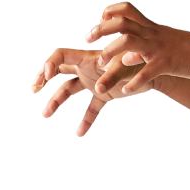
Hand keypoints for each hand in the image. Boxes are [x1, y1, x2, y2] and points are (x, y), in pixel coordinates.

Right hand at [31, 47, 154, 137]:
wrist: (155, 72)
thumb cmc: (140, 63)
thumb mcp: (126, 67)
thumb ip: (112, 75)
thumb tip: (98, 88)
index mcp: (88, 58)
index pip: (61, 56)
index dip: (50, 64)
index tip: (46, 77)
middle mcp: (87, 68)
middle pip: (59, 72)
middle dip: (43, 79)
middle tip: (34, 90)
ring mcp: (93, 82)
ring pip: (69, 91)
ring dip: (56, 101)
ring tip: (45, 115)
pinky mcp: (104, 95)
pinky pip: (91, 108)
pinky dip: (86, 120)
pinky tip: (80, 133)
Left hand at [84, 0, 189, 93]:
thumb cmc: (187, 49)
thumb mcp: (163, 43)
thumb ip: (143, 48)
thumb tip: (126, 56)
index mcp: (150, 27)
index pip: (125, 9)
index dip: (109, 13)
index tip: (99, 22)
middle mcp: (151, 34)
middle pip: (121, 23)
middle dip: (100, 29)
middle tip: (88, 39)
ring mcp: (157, 48)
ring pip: (128, 42)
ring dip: (111, 51)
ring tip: (103, 63)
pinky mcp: (165, 63)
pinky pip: (146, 72)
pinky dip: (134, 81)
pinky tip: (125, 90)